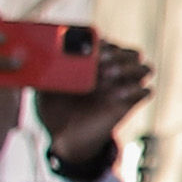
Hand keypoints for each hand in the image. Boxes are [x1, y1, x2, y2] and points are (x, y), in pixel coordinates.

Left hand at [42, 36, 150, 165]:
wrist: (63, 138)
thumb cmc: (53, 111)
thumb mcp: (43, 89)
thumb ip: (44, 73)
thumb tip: (35, 58)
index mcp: (93, 65)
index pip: (108, 43)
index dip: (103, 42)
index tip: (93, 47)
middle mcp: (111, 73)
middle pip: (131, 52)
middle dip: (119, 53)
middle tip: (100, 61)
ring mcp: (121, 89)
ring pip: (145, 68)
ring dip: (130, 68)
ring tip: (109, 76)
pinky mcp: (128, 105)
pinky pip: (146, 91)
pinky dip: (135, 90)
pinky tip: (115, 96)